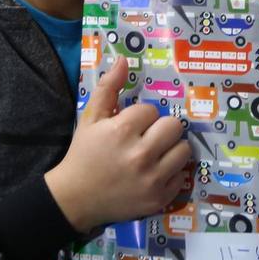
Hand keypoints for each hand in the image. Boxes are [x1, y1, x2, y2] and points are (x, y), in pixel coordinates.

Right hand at [44, 57, 191, 231]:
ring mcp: (152, 179)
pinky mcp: (159, 199)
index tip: (129, 127)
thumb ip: (108, 87)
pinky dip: (171, 173)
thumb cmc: (84, 154)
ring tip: (155, 153)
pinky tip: (154, 172)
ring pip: (183, 150)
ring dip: (171, 149)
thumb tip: (124, 60)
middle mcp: (141, 155)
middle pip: (175, 127)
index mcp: (122, 131)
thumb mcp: (90, 118)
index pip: (152, 110)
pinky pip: (182, 177)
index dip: (141, 117)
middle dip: (161, 129)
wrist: (75, 197)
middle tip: (148, 137)